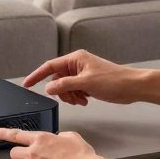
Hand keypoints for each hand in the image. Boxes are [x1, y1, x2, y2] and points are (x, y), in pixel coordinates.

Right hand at [23, 49, 147, 105]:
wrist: (132, 87)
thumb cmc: (114, 80)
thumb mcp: (86, 83)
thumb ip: (64, 85)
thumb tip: (49, 87)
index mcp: (75, 59)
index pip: (50, 66)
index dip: (37, 75)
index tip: (27, 84)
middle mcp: (77, 64)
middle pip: (58, 79)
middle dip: (62, 91)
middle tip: (72, 98)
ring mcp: (83, 73)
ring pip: (66, 86)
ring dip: (70, 96)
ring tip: (82, 99)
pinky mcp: (88, 81)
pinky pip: (74, 90)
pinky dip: (77, 97)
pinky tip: (86, 99)